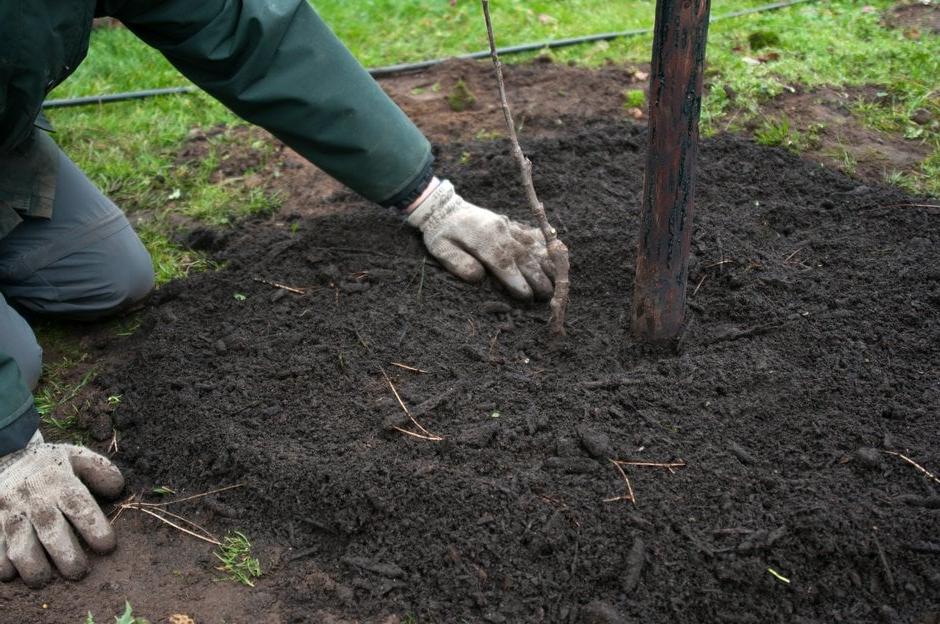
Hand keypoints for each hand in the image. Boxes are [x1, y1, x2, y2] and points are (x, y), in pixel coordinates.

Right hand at [0, 432, 123, 587]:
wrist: (4, 457)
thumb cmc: (49, 464)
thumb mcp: (76, 457)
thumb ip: (100, 471)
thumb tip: (117, 490)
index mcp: (59, 481)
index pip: (79, 505)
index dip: (94, 527)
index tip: (107, 545)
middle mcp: (34, 499)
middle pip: (51, 531)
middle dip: (66, 556)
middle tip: (79, 571)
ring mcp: (10, 513)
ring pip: (21, 546)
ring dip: (33, 567)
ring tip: (45, 579)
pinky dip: (4, 566)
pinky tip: (15, 573)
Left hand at [406, 180, 553, 299]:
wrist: (445, 208)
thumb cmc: (441, 233)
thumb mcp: (441, 250)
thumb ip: (458, 263)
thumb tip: (479, 277)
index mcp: (484, 238)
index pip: (504, 263)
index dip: (517, 281)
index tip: (526, 297)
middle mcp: (501, 230)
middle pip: (525, 257)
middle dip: (538, 278)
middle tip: (547, 297)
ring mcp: (509, 226)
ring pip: (534, 247)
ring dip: (547, 265)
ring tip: (557, 282)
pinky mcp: (512, 224)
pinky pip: (533, 236)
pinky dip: (546, 248)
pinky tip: (556, 258)